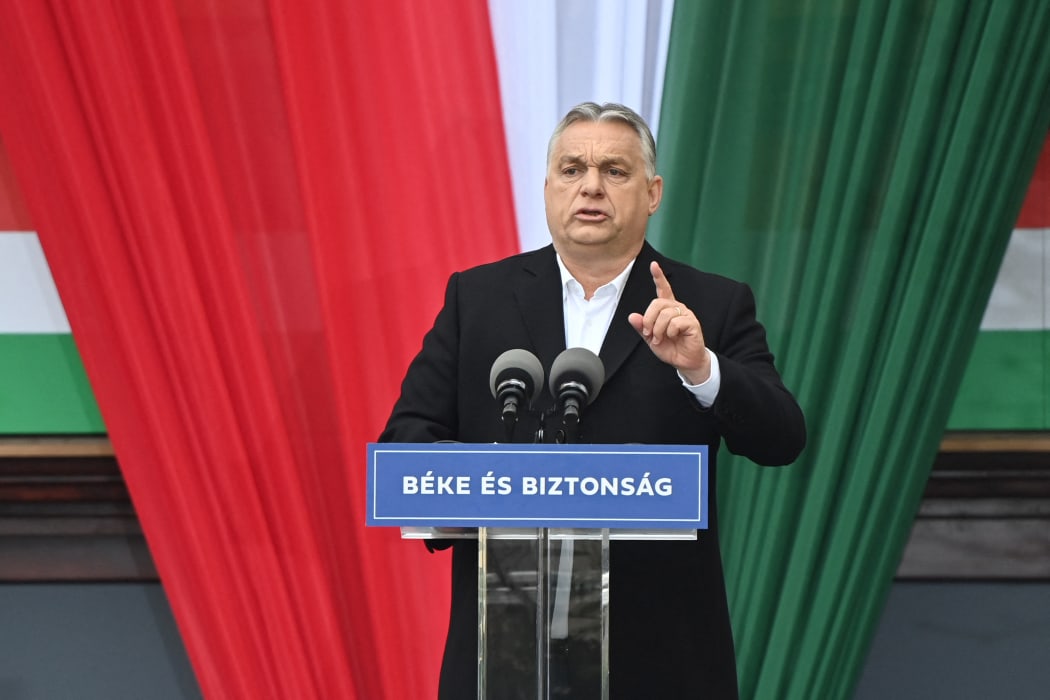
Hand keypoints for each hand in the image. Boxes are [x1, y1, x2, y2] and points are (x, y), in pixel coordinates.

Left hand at [627, 261, 710, 383]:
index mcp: (667, 308)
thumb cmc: (669, 348)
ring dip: (658, 329)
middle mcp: (677, 307)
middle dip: (649, 320)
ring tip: (660, 339)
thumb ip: (642, 327)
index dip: (658, 276)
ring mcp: (686, 314)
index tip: (654, 265)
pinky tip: (673, 337)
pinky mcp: (692, 323)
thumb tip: (632, 316)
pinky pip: (676, 322)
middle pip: (657, 303)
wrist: (684, 361)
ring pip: (665, 314)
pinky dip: (670, 332)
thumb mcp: (650, 338)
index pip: (663, 289)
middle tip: (650, 334)